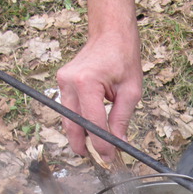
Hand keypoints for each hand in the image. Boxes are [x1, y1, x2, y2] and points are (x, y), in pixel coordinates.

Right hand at [56, 0, 142, 161]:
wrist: (110, 33)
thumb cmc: (123, 56)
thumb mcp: (131, 91)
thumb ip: (121, 119)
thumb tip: (118, 143)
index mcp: (87, 82)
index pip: (93, 123)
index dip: (101, 144)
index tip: (110, 157)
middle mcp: (69, 82)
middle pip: (73, 125)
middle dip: (84, 145)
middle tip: (98, 160)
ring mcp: (62, 81)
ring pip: (68, 119)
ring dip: (80, 135)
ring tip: (94, 149)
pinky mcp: (62, 82)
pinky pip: (68, 109)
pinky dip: (78, 121)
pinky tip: (89, 131)